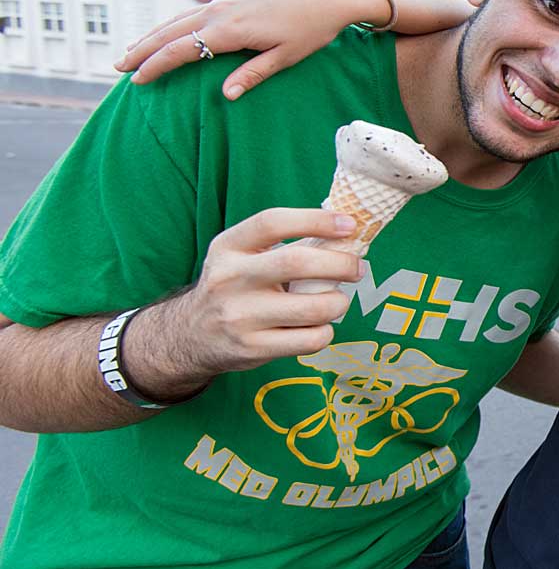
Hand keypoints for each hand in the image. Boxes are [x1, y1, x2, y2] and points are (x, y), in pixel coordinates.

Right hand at [115, 0, 388, 99]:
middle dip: (143, 49)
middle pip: (171, 32)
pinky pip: (193, 12)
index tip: (137, 81)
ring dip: (153, 35)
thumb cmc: (312, 28)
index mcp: (231, 29)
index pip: (182, 50)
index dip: (156, 66)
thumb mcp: (286, 56)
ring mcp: (225, 2)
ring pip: (179, 19)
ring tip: (132, 50)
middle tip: (118, 67)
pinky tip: (167, 32)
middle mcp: (221, 12)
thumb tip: (226, 96)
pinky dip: (173, 24)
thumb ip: (254, 74)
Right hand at [134, 208, 363, 389]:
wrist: (191, 335)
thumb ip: (286, 244)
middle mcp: (230, 278)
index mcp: (229, 246)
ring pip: (314, 308)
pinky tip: (316, 326)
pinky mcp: (253, 348)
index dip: (316, 220)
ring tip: (336, 301)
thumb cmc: (235, 287)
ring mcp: (240, 316)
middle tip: (356, 268)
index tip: (349, 225)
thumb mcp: (242, 256)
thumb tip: (348, 236)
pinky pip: (311, 340)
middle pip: (297, 263)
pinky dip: (325, 332)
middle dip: (340, 264)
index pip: (272, 222)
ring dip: (338, 303)